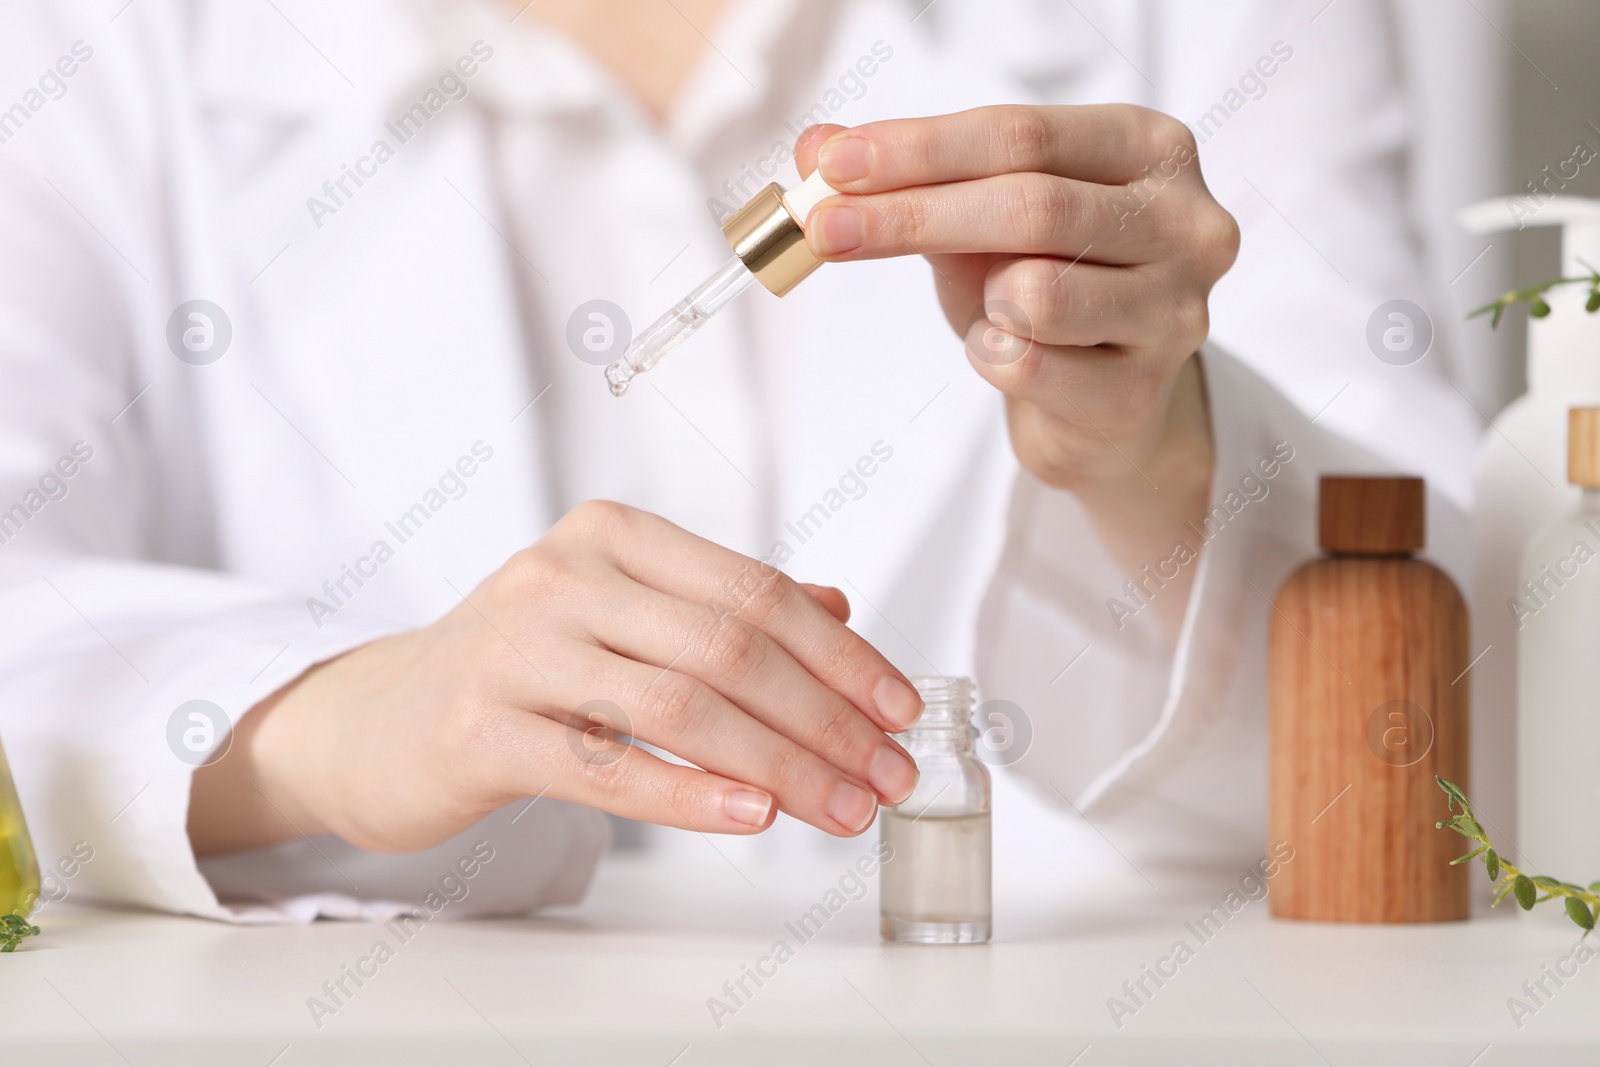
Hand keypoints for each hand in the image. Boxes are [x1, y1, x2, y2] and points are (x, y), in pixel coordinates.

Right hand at [189, 501, 922, 853]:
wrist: (378, 719)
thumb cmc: (518, 668)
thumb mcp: (621, 617)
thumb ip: (721, 609)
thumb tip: (839, 613)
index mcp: (613, 536)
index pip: (755, 590)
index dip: (841, 654)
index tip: (901, 709)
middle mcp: (562, 574)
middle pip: (729, 647)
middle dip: (827, 719)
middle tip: (889, 775)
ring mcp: (514, 647)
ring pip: (680, 706)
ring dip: (781, 765)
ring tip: (843, 809)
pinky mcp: (479, 728)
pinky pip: (606, 766)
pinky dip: (688, 794)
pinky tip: (753, 817)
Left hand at [795, 105, 1229, 631]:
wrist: (1101, 406)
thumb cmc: (1045, 288)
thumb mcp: (979, 221)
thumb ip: (909, 177)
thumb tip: (816, 149)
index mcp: (1150, 150)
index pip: (1022, 135)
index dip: (920, 147)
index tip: (834, 163)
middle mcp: (1186, 224)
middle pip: (1031, 205)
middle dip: (912, 215)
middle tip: (826, 228)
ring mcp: (1176, 312)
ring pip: (1036, 293)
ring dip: (978, 302)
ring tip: (989, 307)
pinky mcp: (1142, 394)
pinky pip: (1029, 367)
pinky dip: (991, 356)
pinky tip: (1009, 352)